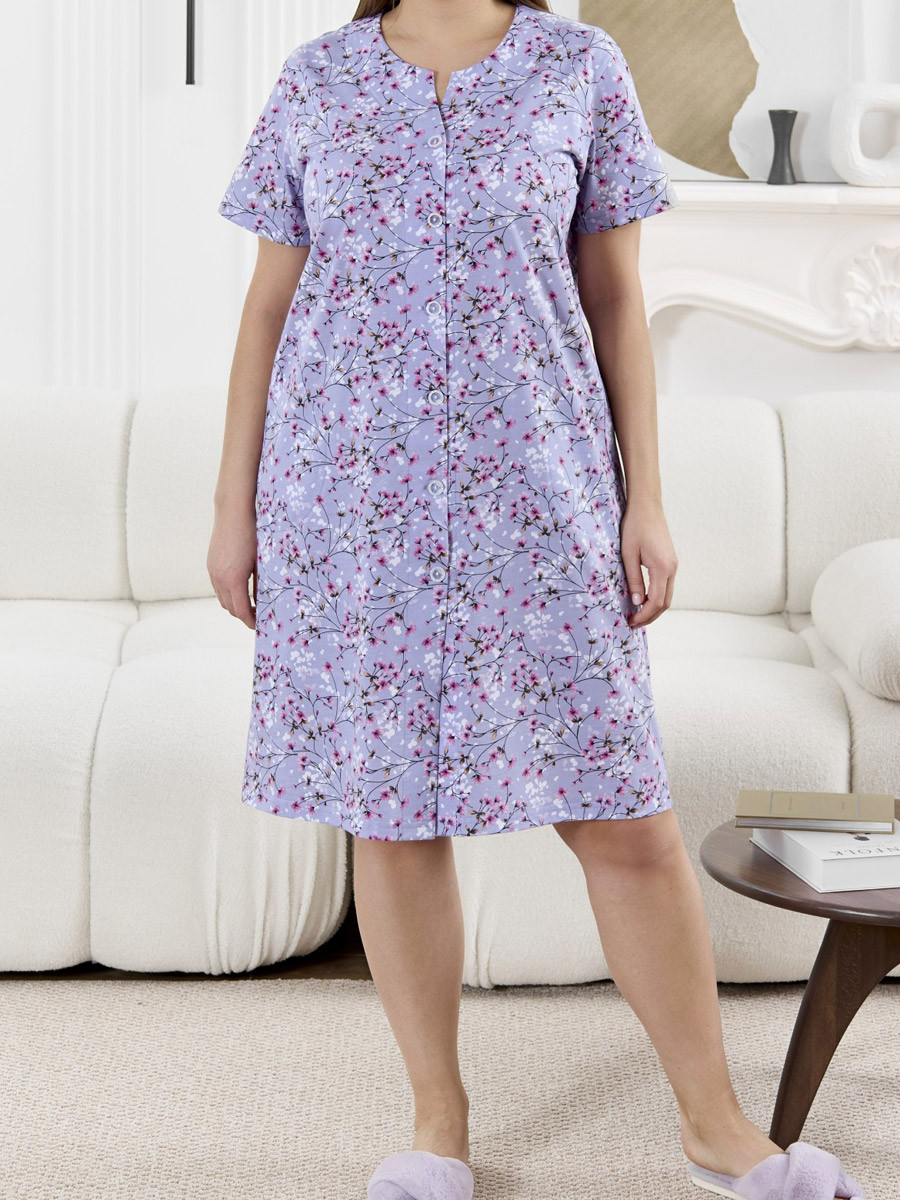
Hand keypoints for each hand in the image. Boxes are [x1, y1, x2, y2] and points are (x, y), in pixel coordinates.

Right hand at [207, 502, 257, 629]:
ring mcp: (212, 571)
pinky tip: (240, 588)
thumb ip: (262, 584)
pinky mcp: (211, 564)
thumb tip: (264, 601)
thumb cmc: (254, 534)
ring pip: (222, 599)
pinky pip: (218, 587)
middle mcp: (219, 578)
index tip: (261, 625)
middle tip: (259, 616)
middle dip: (244, 615)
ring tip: (251, 604)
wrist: (234, 512)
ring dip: (235, 605)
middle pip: (230, 609)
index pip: (241, 611)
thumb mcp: (262, 562)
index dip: (251, 621)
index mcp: (234, 580)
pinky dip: (228, 594)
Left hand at [620, 496, 676, 627]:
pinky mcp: (671, 561)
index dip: (644, 616)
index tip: (630, 622)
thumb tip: (636, 603)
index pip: (656, 602)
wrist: (647, 507)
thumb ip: (633, 580)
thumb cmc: (634, 527)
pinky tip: (643, 599)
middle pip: (665, 603)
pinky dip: (657, 597)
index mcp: (662, 568)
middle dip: (650, 616)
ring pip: (667, 595)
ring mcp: (674, 565)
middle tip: (633, 623)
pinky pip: (666, 586)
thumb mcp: (628, 555)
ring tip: (637, 614)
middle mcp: (672, 569)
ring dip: (654, 608)